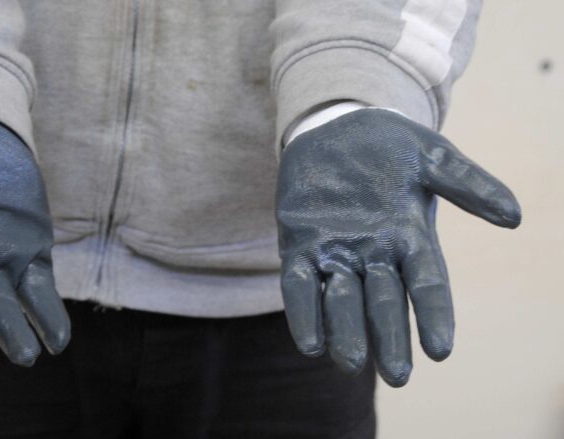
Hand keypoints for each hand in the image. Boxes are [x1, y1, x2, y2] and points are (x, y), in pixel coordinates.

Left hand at [276, 109, 520, 385]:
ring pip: (342, 300)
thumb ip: (467, 184)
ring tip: (349, 363)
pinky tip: (308, 342)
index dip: (434, 315)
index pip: (428, 284)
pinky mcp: (301, 244)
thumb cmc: (390, 144)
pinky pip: (300, 283)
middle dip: (389, 337)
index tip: (440, 350)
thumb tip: (514, 217)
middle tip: (396, 375)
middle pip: (385, 302)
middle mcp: (374, 253)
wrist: (337, 125)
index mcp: (411, 237)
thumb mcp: (431, 157)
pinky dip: (303, 310)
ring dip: (345, 332)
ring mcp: (336, 251)